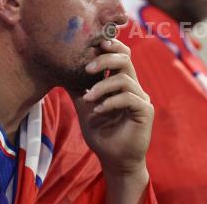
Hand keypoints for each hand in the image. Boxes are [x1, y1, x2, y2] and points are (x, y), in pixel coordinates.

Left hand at [72, 38, 153, 176]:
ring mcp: (141, 98)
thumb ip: (78, 87)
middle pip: (125, 59)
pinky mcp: (145, 111)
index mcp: (121, 81)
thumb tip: (61, 69)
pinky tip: (98, 111)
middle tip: (86, 69)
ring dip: (102, 87)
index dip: (109, 45)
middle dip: (104, 60)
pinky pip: (129, 98)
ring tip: (88, 98)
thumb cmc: (101, 132)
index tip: (91, 46)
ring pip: (124, 79)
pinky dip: (111, 102)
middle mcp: (133, 86)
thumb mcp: (85, 106)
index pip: (120, 54)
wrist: (113, 159)